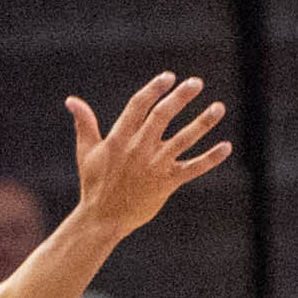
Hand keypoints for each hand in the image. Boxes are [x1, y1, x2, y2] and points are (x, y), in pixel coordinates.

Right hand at [63, 72, 232, 243]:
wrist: (102, 220)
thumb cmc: (94, 184)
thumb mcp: (86, 152)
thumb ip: (84, 123)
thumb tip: (71, 100)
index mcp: (119, 139)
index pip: (138, 106)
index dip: (154, 89)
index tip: (168, 77)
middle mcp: (138, 149)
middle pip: (162, 117)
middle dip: (180, 98)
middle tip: (196, 83)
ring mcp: (154, 166)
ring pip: (183, 139)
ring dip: (203, 122)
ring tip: (218, 107)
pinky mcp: (167, 183)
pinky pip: (193, 168)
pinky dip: (210, 158)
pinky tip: (226, 147)